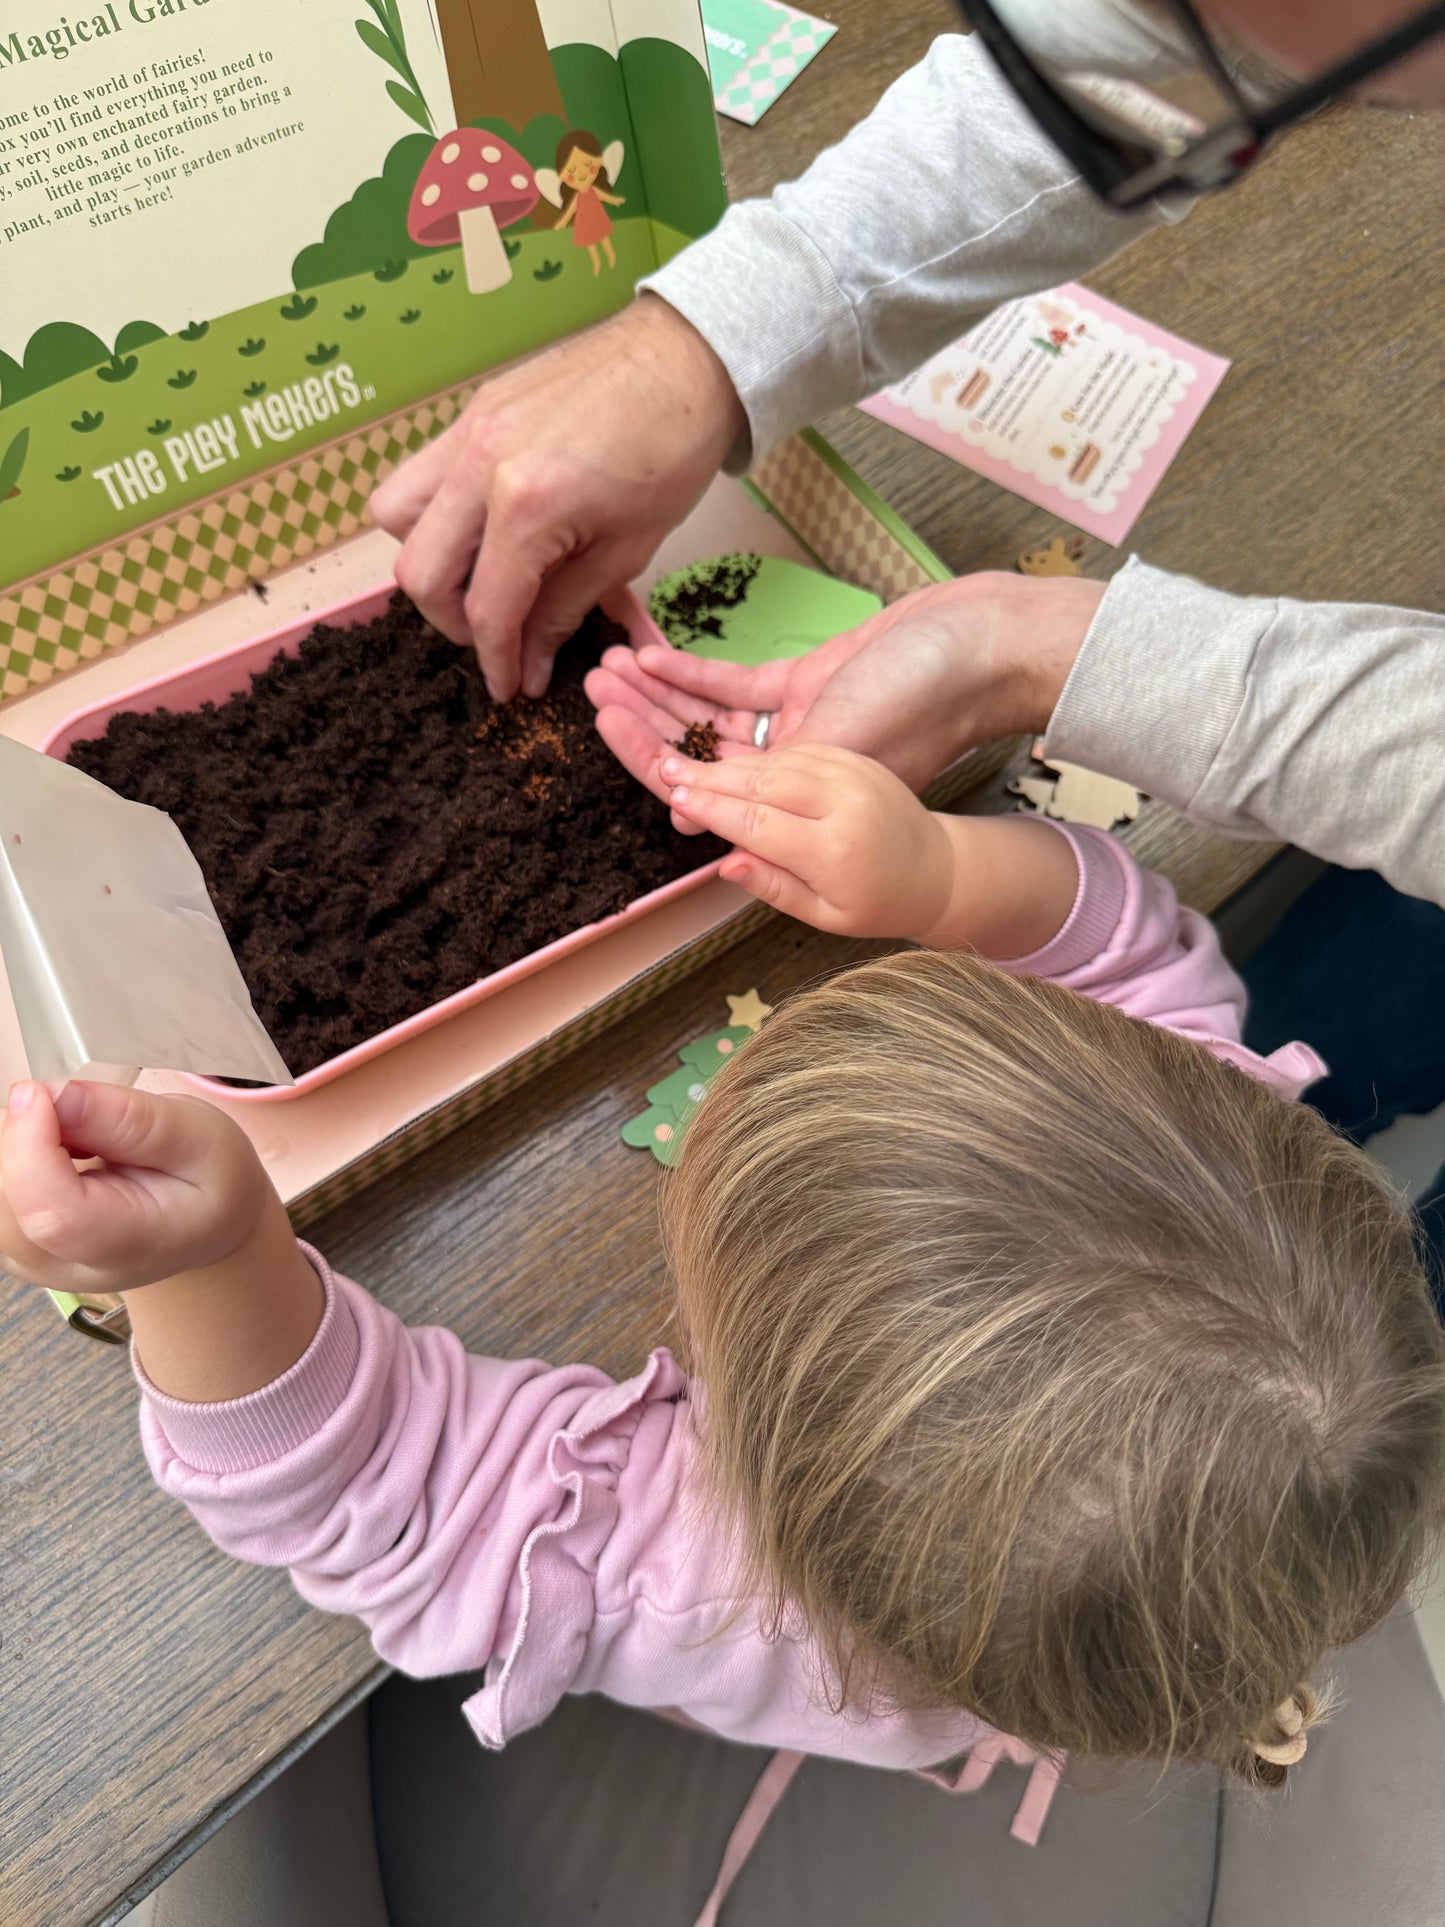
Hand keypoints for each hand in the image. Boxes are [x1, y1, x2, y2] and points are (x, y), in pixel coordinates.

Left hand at [0, 1081, 270, 1296]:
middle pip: (3, 1199)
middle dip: (21, 1135)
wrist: (202, 1225)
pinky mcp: (7, 1241)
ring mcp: (27, 1260)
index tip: (39, 1092)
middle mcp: (62, 1265)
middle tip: (79, 1112)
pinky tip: (54, 1150)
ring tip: (77, 1137)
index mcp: (125, 1247)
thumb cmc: (208, 1183)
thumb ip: (132, 1120)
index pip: (52, 1214)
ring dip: (15, 1142)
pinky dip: (12, 1153)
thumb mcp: (199, 1137)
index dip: (29, 1148)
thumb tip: (58, 1097)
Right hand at [370, 296, 745, 703]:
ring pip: (396, 515)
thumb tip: (527, 664)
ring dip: (429, 558)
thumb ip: (563, 611)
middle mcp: (478, 466)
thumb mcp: (626, 551)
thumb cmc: (672, 453)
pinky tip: (489, 524)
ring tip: (480, 573)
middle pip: (419, 571)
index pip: (487, 609)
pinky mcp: (472, 410)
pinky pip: (423, 472)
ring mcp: (467, 430)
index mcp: (526, 507)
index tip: (509, 688)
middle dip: (452, 621)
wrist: (685, 357)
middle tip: (496, 634)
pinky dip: (440, 511)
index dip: (495, 661)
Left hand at [589, 571, 1106, 821]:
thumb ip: (773, 790)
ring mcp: (796, 721)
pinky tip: (650, 652)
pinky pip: (736, 683)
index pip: (705, 788)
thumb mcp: (842, 753)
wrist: (984, 644)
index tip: (605, 731)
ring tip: (608, 666)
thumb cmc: (929, 700)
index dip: (651, 761)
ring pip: (708, 716)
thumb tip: (695, 827)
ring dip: (658, 693)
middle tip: (591, 690)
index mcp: (799, 798)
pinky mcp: (808, 680)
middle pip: (696, 751)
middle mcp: (791, 767)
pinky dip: (694, 669)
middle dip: (641, 721)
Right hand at [662, 744, 953, 939]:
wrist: (939, 870)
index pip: (757, 823)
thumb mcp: (825, 914)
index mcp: (835, 849)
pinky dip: (761, 758)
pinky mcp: (856, 759)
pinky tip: (731, 762)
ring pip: (776, 762)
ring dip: (729, 762)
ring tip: (685, 761)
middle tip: (663, 767)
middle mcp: (845, 803)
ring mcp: (854, 774)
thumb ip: (774, 885)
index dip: (711, 809)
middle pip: (761, 783)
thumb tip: (724, 863)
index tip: (674, 799)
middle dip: (707, 775)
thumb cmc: (877, 903)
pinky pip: (798, 751)